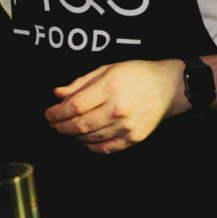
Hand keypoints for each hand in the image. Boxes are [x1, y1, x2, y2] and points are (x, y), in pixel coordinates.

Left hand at [43, 59, 183, 154]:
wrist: (167, 87)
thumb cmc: (137, 74)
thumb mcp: (107, 69)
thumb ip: (81, 82)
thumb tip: (58, 93)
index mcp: (110, 87)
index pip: (75, 105)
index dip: (57, 112)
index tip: (49, 113)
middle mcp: (118, 108)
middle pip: (80, 124)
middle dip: (61, 126)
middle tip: (53, 124)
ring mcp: (127, 126)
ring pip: (90, 137)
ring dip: (73, 136)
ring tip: (67, 129)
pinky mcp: (134, 138)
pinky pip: (106, 148)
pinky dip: (90, 146)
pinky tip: (84, 139)